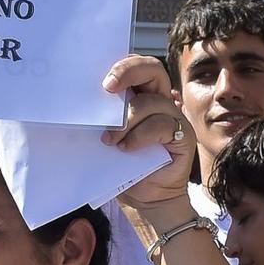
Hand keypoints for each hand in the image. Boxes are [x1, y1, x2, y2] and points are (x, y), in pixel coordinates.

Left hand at [101, 56, 193, 206]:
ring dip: (126, 121)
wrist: (146, 198)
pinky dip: (140, 136)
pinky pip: (162, 125)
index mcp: (141, 95)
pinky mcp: (183, 136)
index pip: (136, 66)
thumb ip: (102, 116)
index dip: (121, 66)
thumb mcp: (107, 136)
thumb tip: (80, 101)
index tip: (101, 82)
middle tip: (108, 89)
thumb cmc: (124, 167)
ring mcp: (175, 118)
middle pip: (153, 69)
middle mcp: (160, 101)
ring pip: (151, 102)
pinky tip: (127, 149)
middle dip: (128, 72)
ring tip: (110, 141)